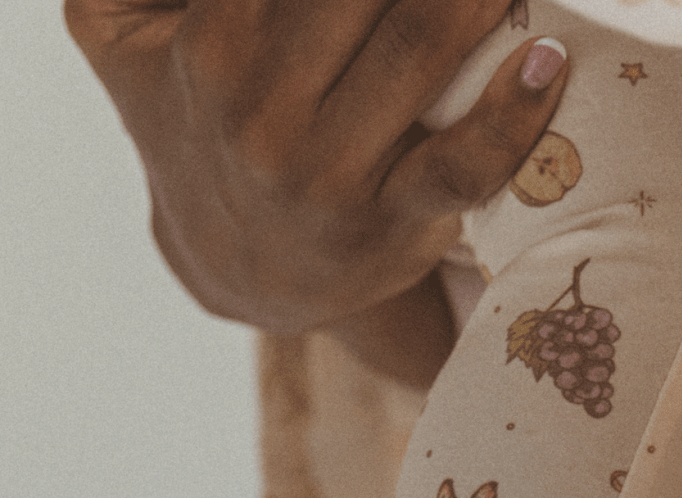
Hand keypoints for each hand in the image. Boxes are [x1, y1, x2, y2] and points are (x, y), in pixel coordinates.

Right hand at [65, 0, 571, 331]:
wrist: (237, 264)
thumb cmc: (196, 114)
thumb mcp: (120, 30)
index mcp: (212, 40)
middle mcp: (263, 105)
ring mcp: (330, 169)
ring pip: (417, 49)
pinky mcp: (393, 220)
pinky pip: (465, 165)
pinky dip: (513, 115)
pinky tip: (543, 59)